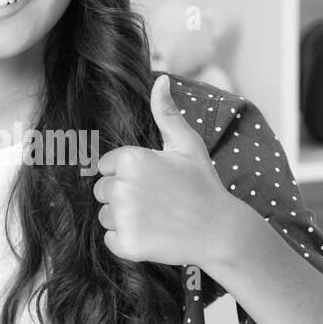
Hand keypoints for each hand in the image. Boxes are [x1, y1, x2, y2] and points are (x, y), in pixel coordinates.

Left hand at [93, 74, 236, 265]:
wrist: (220, 230)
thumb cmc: (203, 185)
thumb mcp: (187, 145)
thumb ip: (167, 112)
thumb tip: (160, 78)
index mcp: (131, 159)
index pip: (106, 166)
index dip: (127, 174)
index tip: (153, 182)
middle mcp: (122, 187)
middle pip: (103, 191)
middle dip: (123, 196)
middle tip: (156, 201)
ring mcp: (123, 217)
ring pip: (105, 216)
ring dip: (124, 219)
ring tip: (155, 218)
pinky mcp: (126, 244)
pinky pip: (110, 240)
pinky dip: (126, 241)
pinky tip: (152, 235)